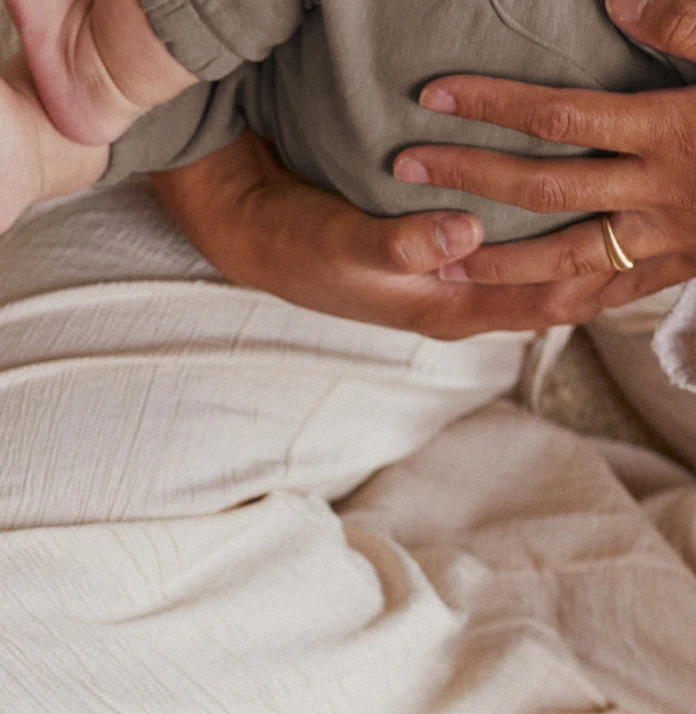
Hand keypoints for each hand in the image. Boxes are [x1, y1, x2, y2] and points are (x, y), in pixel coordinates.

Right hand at [152, 131, 641, 339]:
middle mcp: (462, 299)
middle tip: (690, 241)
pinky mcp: (450, 253)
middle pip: (566, 294)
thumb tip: (464, 234)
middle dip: (626, 273)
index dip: (612, 284)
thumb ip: (399, 243)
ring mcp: (457, 278)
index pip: (550, 305)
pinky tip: (596, 207)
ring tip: (661, 226)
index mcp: (446, 307)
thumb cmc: (300, 247)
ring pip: (551, 274)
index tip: (666, 256)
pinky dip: (567, 234)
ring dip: (605, 253)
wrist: (259, 237)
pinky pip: (526, 251)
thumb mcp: (343, 244)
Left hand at [391, 0, 695, 308]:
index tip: (434, 96)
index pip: (561, 117)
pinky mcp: (682, 267)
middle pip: (541, 188)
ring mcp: (672, 238)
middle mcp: (662, 192)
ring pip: (566, 257)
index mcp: (675, 130)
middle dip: (467, 177)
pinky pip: (613, 292)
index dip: (493, 106)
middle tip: (401, 166)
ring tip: (436, 260)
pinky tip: (517, 310)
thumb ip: (689, 23)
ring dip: (497, 260)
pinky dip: (563, 303)